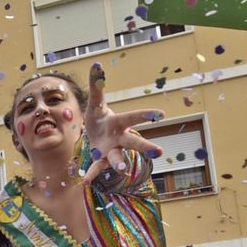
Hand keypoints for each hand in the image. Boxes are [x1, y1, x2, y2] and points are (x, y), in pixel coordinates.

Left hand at [79, 62, 165, 186]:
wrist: (95, 135)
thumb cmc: (100, 116)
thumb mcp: (96, 102)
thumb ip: (97, 85)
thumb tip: (96, 64)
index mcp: (119, 121)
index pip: (134, 117)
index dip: (146, 115)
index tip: (161, 114)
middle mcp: (120, 138)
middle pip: (134, 141)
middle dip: (145, 146)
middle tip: (159, 152)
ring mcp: (111, 150)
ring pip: (118, 157)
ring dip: (120, 163)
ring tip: (122, 169)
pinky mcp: (100, 160)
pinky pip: (96, 168)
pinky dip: (92, 175)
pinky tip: (85, 182)